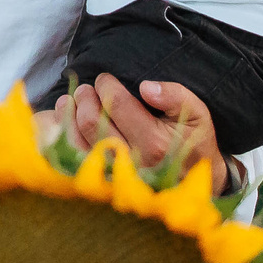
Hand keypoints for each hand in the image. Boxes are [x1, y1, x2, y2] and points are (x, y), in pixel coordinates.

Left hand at [49, 73, 222, 186]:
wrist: (193, 182)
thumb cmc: (193, 142)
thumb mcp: (198, 115)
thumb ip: (175, 96)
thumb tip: (146, 87)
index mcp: (155, 143)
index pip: (118, 105)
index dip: (106, 85)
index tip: (104, 79)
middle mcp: (130, 162)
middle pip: (92, 122)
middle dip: (86, 97)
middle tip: (87, 88)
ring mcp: (113, 176)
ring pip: (76, 141)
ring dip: (70, 115)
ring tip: (73, 100)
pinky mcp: (101, 183)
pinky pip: (71, 159)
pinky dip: (64, 137)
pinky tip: (67, 121)